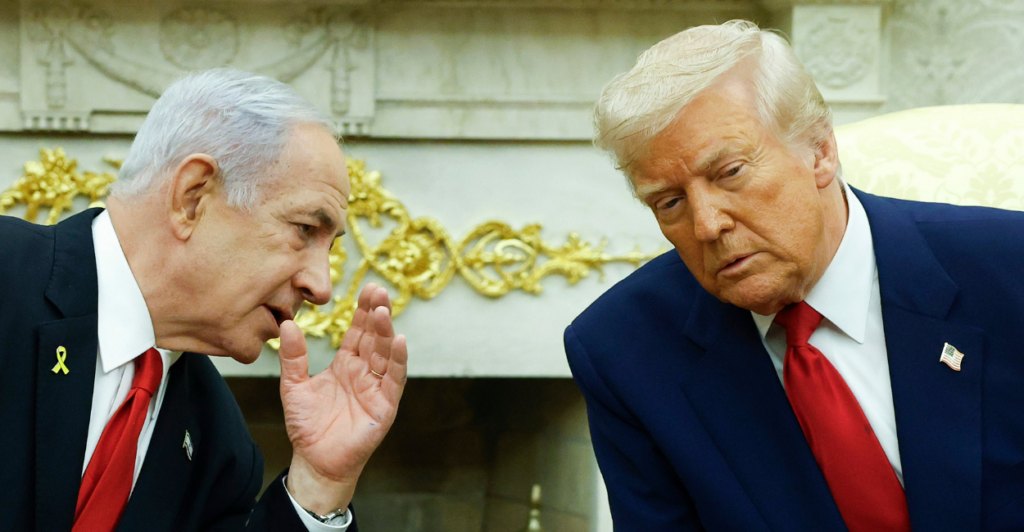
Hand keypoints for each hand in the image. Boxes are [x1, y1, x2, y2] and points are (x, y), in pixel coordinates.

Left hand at [277, 283, 407, 512]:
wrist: (315, 460)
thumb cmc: (307, 425)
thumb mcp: (293, 386)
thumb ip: (293, 357)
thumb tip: (287, 324)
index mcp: (346, 364)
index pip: (358, 332)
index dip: (363, 311)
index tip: (367, 287)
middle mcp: (365, 372)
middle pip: (375, 337)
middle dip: (377, 314)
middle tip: (378, 290)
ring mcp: (377, 387)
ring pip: (386, 354)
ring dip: (386, 332)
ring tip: (383, 310)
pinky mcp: (385, 405)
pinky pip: (395, 379)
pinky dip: (399, 360)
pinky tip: (400, 340)